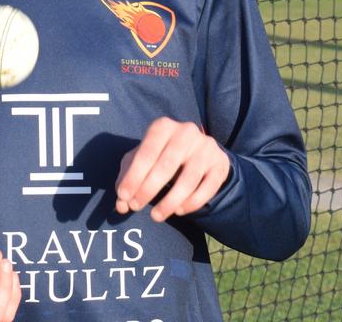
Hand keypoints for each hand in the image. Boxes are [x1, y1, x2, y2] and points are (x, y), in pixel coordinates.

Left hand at [115, 117, 229, 221]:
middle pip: (167, 165)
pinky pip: (207, 189)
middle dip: (148, 189)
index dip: (134, 176)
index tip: (123, 196)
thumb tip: (121, 204)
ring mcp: (206, 147)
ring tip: (155, 216)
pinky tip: (179, 211)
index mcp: (163, 127)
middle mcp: (186, 132)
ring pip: (188, 180)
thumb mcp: (141, 160)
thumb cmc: (161, 155)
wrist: (198, 151)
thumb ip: (127, 179)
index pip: (146, 153)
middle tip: (136, 207)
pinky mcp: (220, 164)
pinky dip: (191, 203)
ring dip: (169, 201)